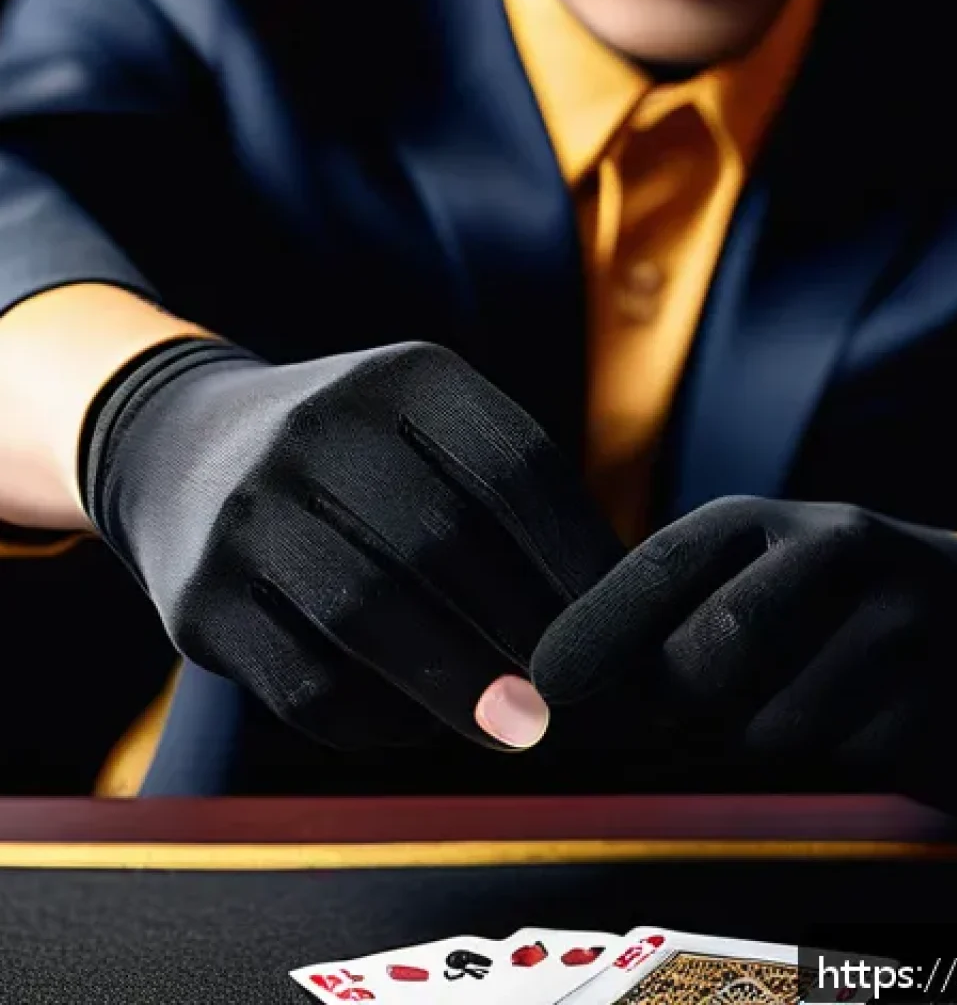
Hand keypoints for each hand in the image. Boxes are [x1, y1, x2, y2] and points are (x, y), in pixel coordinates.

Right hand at [82, 338, 620, 751]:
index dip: (577, 559)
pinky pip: (306, 681)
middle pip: (445, 542)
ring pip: (370, 614)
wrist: (184, 451)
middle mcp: (317, 428)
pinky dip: (376, 717)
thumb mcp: (422, 430)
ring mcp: (246, 510)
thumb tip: (601, 620)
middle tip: (577, 698)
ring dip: (460, 687)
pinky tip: (414, 718)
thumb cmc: (351, 459)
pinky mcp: (198, 598)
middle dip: (525, 634)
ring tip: (518, 731)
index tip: (618, 632)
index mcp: (401, 378)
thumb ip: (505, 503)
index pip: (514, 468)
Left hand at [532, 496, 956, 814]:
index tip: (543, 684)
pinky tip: (832, 730)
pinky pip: (838, 764)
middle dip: (663, 707)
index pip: (659, 566)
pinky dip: (812, 767)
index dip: (594, 628)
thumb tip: (558, 679)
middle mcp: (834, 549)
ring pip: (767, 725)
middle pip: (708, 652)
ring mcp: (900, 622)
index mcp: (762, 520)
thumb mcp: (748, 574)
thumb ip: (666, 612)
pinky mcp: (944, 702)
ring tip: (764, 715)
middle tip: (647, 730)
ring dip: (740, 746)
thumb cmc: (825, 605)